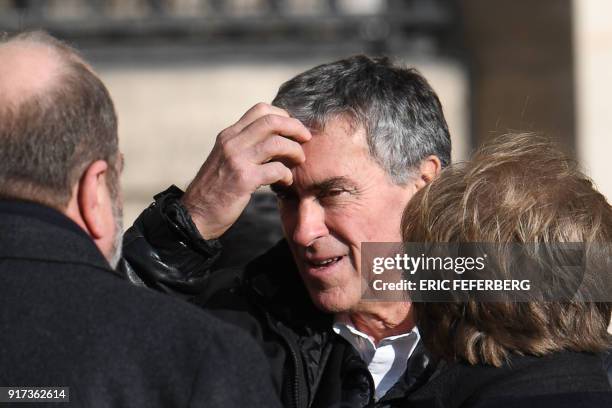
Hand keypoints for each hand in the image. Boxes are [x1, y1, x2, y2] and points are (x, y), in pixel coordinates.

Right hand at [182, 103, 310, 238]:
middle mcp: (232, 142)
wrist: (195, 215)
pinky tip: (286, 182)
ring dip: (295, 151)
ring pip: (277, 143)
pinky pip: (276, 169)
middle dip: (295, 128)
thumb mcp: (226, 160)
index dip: (283, 115)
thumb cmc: (215, 190)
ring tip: (299, 161)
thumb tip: (276, 140)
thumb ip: (245, 147)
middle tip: (306, 139)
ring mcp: (237, 160)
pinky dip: (287, 175)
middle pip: (272, 121)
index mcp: (229, 135)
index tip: (293, 129)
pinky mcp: (244, 180)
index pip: (260, 110)